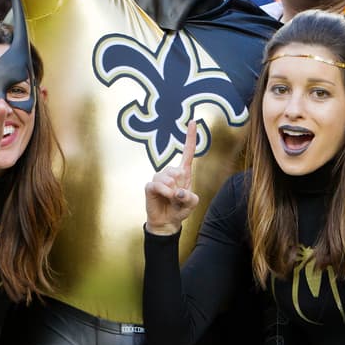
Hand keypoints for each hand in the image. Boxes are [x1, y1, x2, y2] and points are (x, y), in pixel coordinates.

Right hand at [145, 119, 199, 234]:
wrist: (167, 222)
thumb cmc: (180, 209)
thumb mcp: (191, 204)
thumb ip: (190, 198)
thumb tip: (177, 191)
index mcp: (183, 173)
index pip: (187, 152)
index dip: (190, 137)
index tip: (194, 121)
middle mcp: (170, 173)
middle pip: (176, 170)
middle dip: (179, 186)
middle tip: (178, 196)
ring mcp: (159, 179)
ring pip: (166, 178)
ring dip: (171, 190)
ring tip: (171, 198)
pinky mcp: (150, 186)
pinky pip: (157, 185)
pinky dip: (163, 192)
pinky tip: (165, 197)